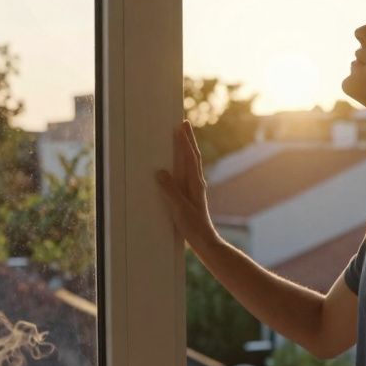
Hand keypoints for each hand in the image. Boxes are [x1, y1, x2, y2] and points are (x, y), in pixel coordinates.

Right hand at [154, 120, 218, 250]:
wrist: (205, 241)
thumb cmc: (193, 226)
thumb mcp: (179, 208)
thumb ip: (170, 190)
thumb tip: (160, 172)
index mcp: (194, 183)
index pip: (190, 157)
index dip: (185, 141)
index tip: (181, 126)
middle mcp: (196, 182)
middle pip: (193, 156)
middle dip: (188, 139)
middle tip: (183, 123)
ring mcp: (195, 188)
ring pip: (191, 163)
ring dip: (187, 149)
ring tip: (181, 137)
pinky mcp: (191, 195)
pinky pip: (187, 173)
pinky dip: (184, 162)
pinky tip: (179, 164)